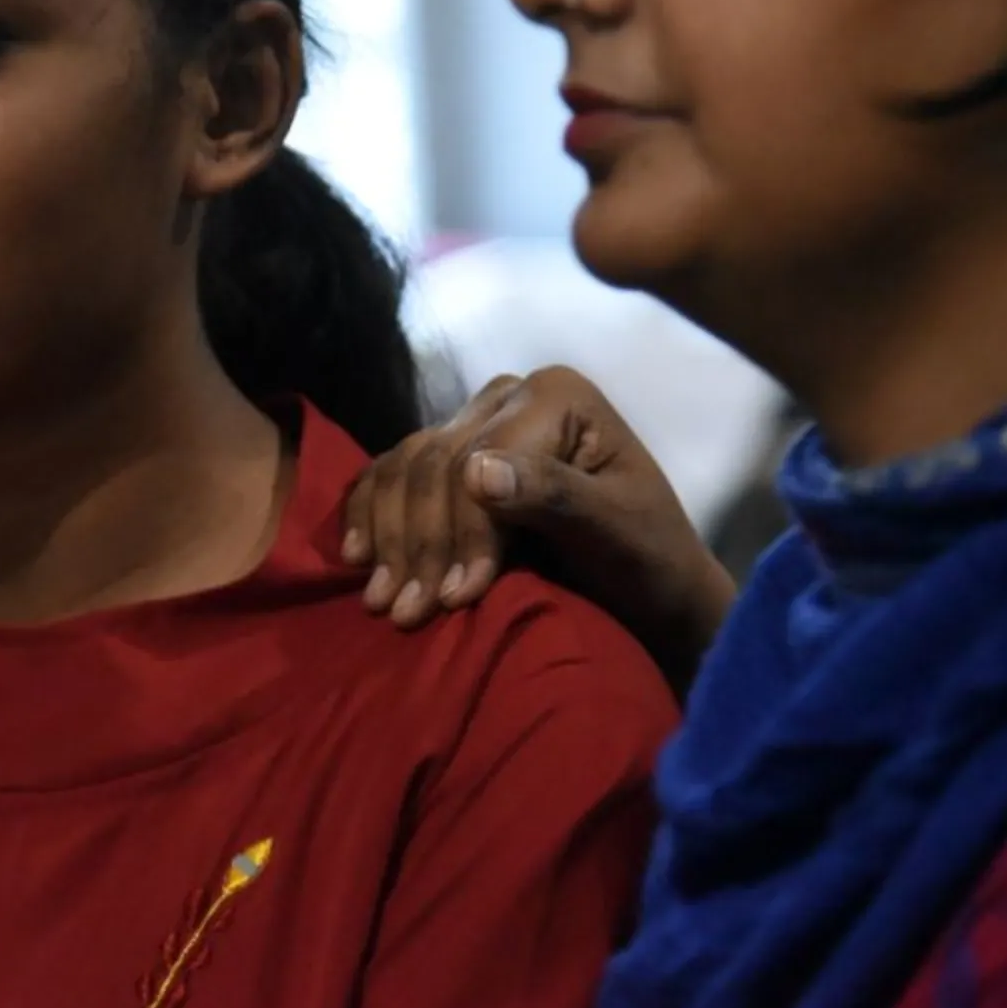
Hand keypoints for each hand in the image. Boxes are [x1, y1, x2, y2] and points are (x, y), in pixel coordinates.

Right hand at [340, 366, 735, 693]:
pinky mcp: (452, 457)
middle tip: (408, 612)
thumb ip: (555, 496)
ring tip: (383, 601)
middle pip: (434, 464)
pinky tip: (358, 557)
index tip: (455, 598)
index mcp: (555, 395)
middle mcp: (508, 395)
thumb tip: (477, 473)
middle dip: (419, 544)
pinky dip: (370, 515)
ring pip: (404, 470)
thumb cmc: (646, 559)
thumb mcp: (617, 530)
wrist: (648, 586)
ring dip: (387, 538)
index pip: (479, 458)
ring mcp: (474, 422)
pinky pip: (392, 475)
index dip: (462, 531)